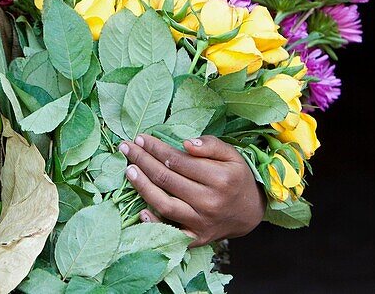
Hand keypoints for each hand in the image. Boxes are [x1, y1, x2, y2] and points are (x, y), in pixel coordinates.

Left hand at [119, 134, 263, 245]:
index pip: (178, 160)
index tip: (141, 138)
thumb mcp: (232, 155)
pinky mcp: (196, 237)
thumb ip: (211, 145)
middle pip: (167, 179)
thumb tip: (186, 143)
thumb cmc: (236, 178)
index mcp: (220, 178)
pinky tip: (140, 210)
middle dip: (143, 160)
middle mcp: (210, 201)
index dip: (156, 148)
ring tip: (128, 170)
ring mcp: (202, 222)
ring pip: (164, 204)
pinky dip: (154, 223)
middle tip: (126, 148)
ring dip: (142, 186)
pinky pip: (171, 230)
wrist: (248, 213)